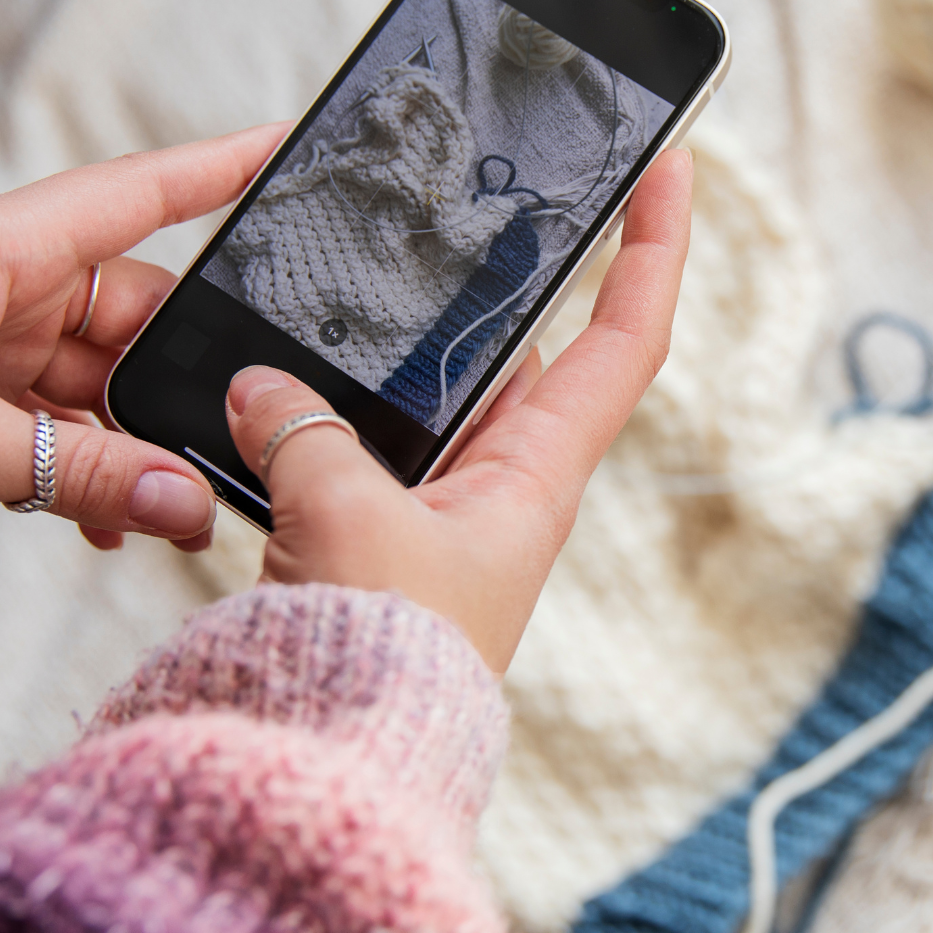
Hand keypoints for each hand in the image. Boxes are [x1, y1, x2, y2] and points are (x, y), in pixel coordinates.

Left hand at [0, 123, 289, 548]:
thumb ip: (73, 473)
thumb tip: (182, 503)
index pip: (131, 195)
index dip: (215, 167)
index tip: (289, 144)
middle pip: (134, 312)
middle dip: (185, 378)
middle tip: (238, 437)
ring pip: (103, 380)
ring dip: (136, 443)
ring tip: (174, 507)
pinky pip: (61, 428)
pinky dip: (89, 472)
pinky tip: (111, 521)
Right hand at [224, 148, 692, 670]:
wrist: (330, 767)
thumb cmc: (375, 657)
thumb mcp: (344, 515)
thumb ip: (304, 432)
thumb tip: (260, 388)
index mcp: (539, 472)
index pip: (625, 336)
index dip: (654, 247)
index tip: (671, 165)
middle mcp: (503, 486)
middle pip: (524, 350)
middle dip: (500, 279)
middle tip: (481, 197)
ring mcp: (438, 514)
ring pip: (428, 398)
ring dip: (390, 352)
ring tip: (352, 279)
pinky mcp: (373, 543)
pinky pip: (355, 449)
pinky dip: (321, 413)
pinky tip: (266, 386)